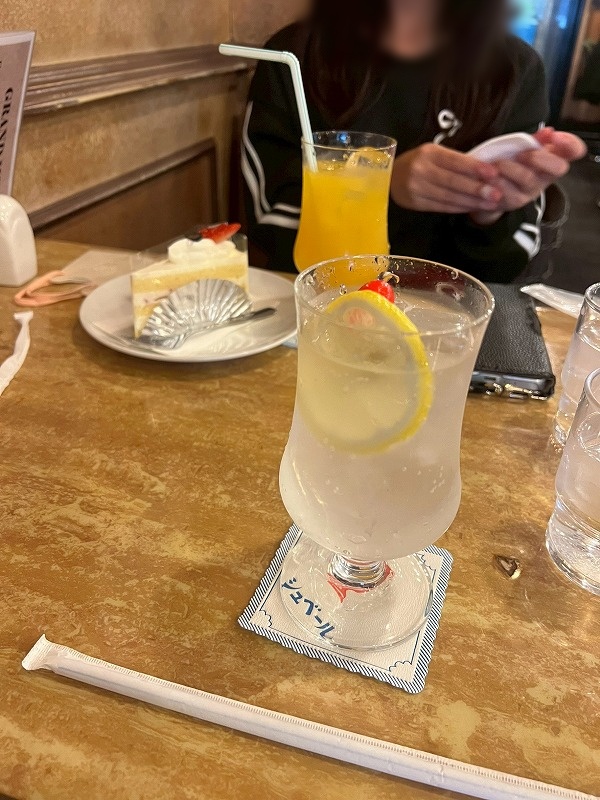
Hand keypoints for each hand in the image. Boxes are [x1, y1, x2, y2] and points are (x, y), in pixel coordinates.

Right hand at [391, 143, 502, 213]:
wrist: (390, 176)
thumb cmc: (419, 162)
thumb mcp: (434, 154)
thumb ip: (455, 161)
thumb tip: (485, 170)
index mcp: (429, 152)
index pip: (455, 161)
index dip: (475, 168)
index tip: (494, 174)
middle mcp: (421, 169)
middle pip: (453, 181)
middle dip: (477, 189)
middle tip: (497, 194)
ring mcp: (416, 188)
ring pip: (448, 196)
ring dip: (471, 201)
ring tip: (489, 203)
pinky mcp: (415, 203)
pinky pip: (441, 206)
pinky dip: (459, 208)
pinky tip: (472, 207)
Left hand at [471, 129, 586, 224]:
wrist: (491, 190)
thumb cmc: (512, 164)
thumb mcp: (523, 149)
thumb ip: (536, 140)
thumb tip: (547, 131)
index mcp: (553, 160)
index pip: (574, 151)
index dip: (570, 144)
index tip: (555, 136)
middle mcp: (546, 177)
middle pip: (559, 168)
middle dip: (539, 157)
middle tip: (520, 153)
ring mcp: (532, 191)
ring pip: (528, 179)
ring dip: (511, 168)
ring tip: (496, 163)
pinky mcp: (514, 202)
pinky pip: (507, 193)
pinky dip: (496, 182)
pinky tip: (488, 176)